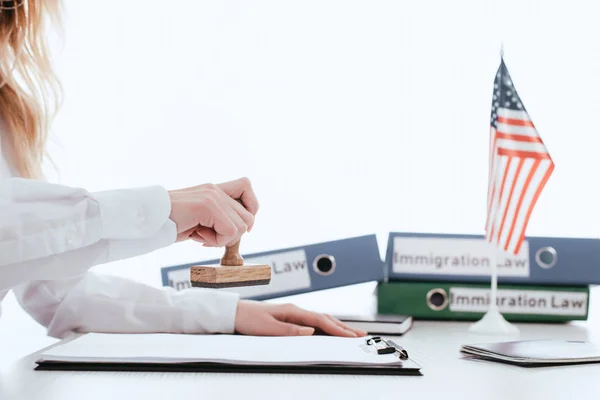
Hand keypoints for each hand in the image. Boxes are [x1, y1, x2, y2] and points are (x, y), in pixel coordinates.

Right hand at [168, 177, 258, 245]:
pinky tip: (197, 236)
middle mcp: (215, 189)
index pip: (246, 186)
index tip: (233, 227)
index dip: (249, 208)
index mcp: (214, 189)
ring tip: (200, 235)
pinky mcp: (207, 205)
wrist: (145, 221)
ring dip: (222, 239)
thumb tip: (243, 230)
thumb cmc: (170, 224)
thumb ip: (219, 218)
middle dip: (231, 234)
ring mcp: (212, 195)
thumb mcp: (200, 219)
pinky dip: (215, 242)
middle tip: (207, 236)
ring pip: (241, 226)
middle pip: (248, 216)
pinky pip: (229, 231)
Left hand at [234, 300, 367, 336]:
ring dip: (336, 326)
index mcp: (292, 311)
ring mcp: (293, 313)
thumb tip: (311, 331)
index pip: (320, 320)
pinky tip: (329, 330)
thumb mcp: (267, 328)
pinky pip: (313, 321)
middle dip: (343, 327)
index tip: (351, 336)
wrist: (234, 313)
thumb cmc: (248, 320)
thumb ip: (290, 331)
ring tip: (350, 333)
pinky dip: (325, 326)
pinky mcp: (289, 318)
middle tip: (360, 335)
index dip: (337, 329)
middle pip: (325, 318)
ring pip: (320, 319)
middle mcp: (295, 310)